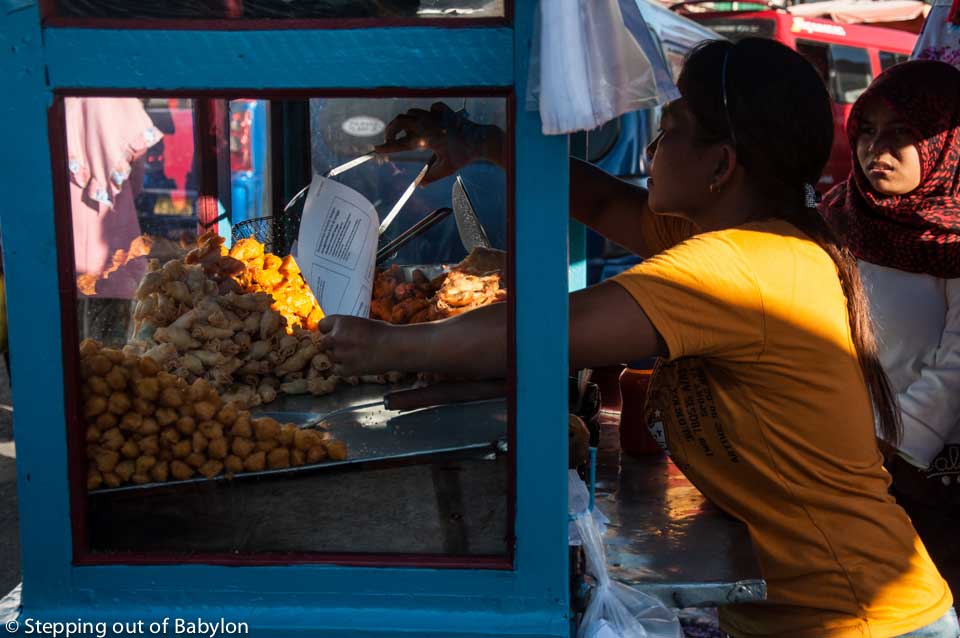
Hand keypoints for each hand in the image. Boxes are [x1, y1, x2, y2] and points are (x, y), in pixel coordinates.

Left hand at [317, 315, 393, 376]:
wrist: (394, 347)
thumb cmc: (384, 332)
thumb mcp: (362, 323)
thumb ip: (347, 328)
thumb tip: (341, 333)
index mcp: (340, 322)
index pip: (322, 325)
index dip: (328, 330)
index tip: (333, 334)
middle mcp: (335, 337)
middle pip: (322, 343)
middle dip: (331, 345)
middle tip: (345, 347)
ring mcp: (339, 354)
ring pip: (331, 357)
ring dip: (339, 357)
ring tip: (356, 356)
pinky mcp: (346, 369)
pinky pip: (338, 370)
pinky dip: (345, 369)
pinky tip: (357, 364)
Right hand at [375, 102, 499, 185]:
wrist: (482, 140)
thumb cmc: (464, 156)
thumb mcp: (446, 169)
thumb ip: (431, 177)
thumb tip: (418, 185)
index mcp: (428, 138)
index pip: (402, 142)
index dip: (388, 147)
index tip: (377, 149)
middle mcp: (429, 124)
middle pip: (401, 120)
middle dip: (392, 129)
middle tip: (391, 139)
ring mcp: (436, 115)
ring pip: (413, 112)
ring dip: (407, 122)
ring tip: (408, 134)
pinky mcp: (445, 111)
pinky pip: (430, 108)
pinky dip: (427, 113)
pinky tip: (430, 122)